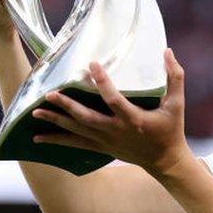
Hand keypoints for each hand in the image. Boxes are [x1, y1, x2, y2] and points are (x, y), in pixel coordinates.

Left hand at [31, 49, 193, 176]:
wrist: (165, 161)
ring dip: (56, 121)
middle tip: (49, 94)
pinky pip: (75, 144)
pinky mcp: (102, 148)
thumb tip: (168, 51)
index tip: (92, 64)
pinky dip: (57, 141)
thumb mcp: (177, 104)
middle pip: (87, 118)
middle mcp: (116, 131)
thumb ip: (175, 77)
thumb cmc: (171, 130)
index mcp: (134, 119)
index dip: (102, 82)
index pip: (114, 99)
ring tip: (35, 111)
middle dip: (67, 106)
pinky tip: (38, 137)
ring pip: (77, 131)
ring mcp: (106, 141)